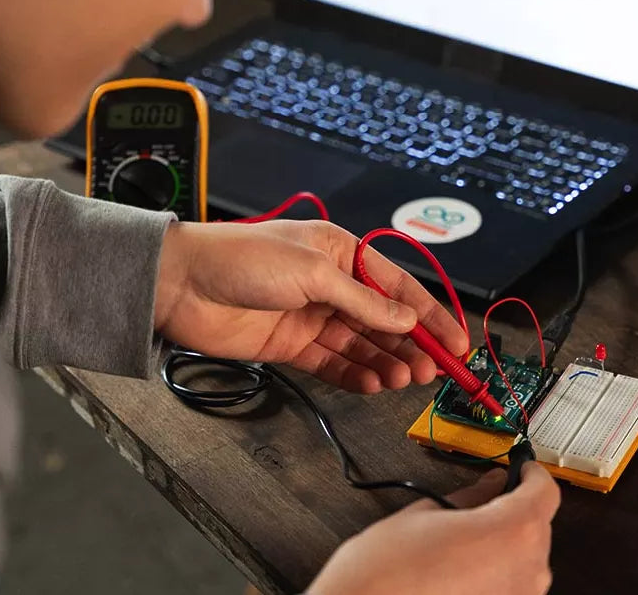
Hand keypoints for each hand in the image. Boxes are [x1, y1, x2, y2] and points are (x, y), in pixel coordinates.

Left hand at [153, 220, 468, 392]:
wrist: (180, 284)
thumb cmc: (241, 258)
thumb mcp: (312, 272)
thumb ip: (362, 301)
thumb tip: (405, 320)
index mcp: (342, 252)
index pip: (398, 287)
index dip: (430, 315)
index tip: (457, 342)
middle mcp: (331, 284)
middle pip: (384, 321)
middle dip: (412, 346)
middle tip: (434, 371)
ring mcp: (312, 316)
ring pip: (362, 346)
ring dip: (387, 363)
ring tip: (407, 380)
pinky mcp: (291, 345)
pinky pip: (334, 364)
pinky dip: (355, 376)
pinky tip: (375, 385)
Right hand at [308, 463, 560, 594]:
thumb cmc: (386, 574)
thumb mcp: (425, 514)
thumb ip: (470, 496)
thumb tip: (490, 484)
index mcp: (513, 532)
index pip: (544, 490)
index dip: (531, 472)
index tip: (521, 467)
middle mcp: (527, 571)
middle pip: (537, 526)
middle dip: (513, 510)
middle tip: (483, 502)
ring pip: (525, 560)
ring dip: (504, 545)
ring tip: (462, 541)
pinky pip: (510, 587)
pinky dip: (495, 575)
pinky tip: (461, 569)